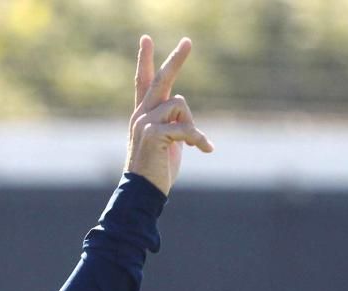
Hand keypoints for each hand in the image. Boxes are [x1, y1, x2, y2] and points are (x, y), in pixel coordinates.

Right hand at [125, 35, 213, 195]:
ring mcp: (145, 123)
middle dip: (175, 60)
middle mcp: (141, 115)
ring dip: (193, 125)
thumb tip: (185, 112)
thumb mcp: (167, 142)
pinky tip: (206, 150)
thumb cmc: (157, 171)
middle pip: (161, 79)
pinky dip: (199, 139)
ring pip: (180, 105)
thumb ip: (173, 124)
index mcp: (143, 115)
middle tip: (188, 42)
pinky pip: (186, 127)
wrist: (142, 194)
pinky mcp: (154, 134)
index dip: (144, 60)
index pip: (143, 82)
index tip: (146, 39)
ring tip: (196, 144)